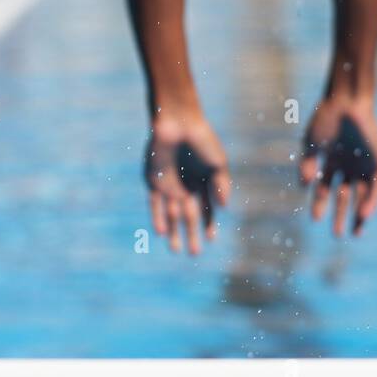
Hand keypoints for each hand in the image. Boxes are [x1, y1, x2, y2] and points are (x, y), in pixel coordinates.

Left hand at [144, 112, 231, 255]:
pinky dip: (158, 216)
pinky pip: (155, 203)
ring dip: (173, 231)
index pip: (206, 209)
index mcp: (202, 181)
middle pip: (188, 215)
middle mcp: (185, 185)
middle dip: (191, 234)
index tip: (210, 240)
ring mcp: (169, 184)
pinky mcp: (153, 180)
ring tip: (175, 250)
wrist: (178, 122)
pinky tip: (162, 231)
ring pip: (171, 213)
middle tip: (193, 254)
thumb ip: (221, 185)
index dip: (208, 224)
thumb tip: (223, 208)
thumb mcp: (218, 163)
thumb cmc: (202, 140)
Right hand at [299, 95, 376, 236]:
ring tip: (353, 232)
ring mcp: (364, 164)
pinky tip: (364, 214)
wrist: (346, 102)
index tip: (315, 219)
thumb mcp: (312, 145)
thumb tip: (303, 187)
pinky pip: (376, 186)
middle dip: (340, 215)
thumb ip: (307, 164)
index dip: (320, 204)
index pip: (326, 189)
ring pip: (362, 194)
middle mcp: (348, 165)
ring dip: (358, 214)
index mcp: (332, 161)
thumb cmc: (326, 119)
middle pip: (345, 196)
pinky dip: (371, 200)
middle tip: (337, 235)